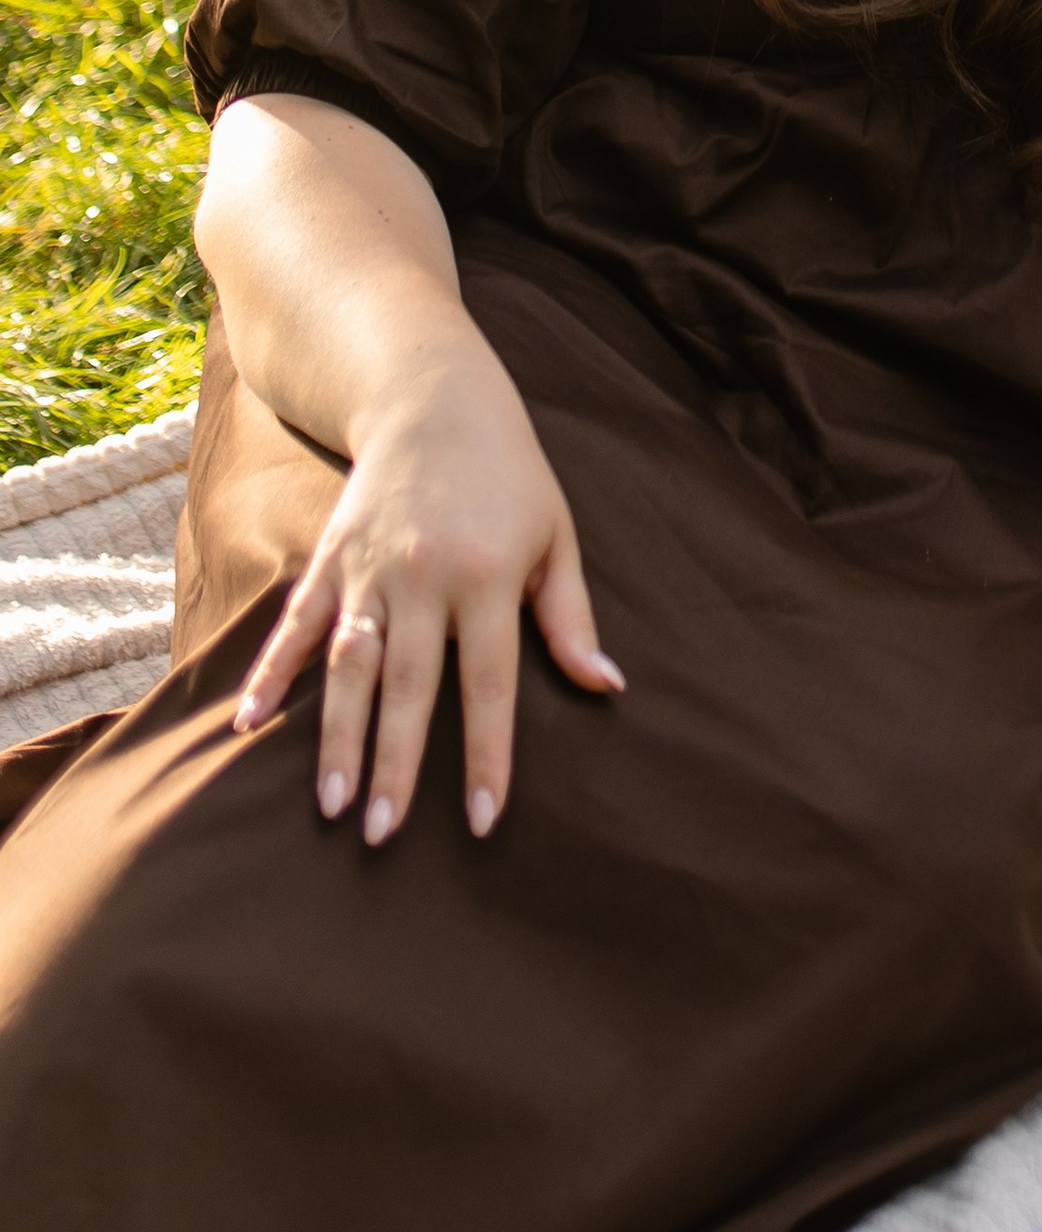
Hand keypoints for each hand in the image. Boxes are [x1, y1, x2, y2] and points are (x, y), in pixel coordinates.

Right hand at [231, 330, 622, 843]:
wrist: (434, 395)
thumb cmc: (510, 473)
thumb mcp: (556, 535)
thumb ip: (571, 616)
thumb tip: (607, 686)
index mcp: (489, 576)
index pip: (489, 684)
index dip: (488, 755)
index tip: (484, 821)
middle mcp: (424, 577)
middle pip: (409, 687)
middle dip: (397, 765)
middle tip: (383, 836)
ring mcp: (369, 569)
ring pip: (348, 667)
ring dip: (336, 738)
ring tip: (331, 807)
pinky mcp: (329, 559)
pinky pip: (295, 625)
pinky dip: (269, 673)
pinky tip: (245, 724)